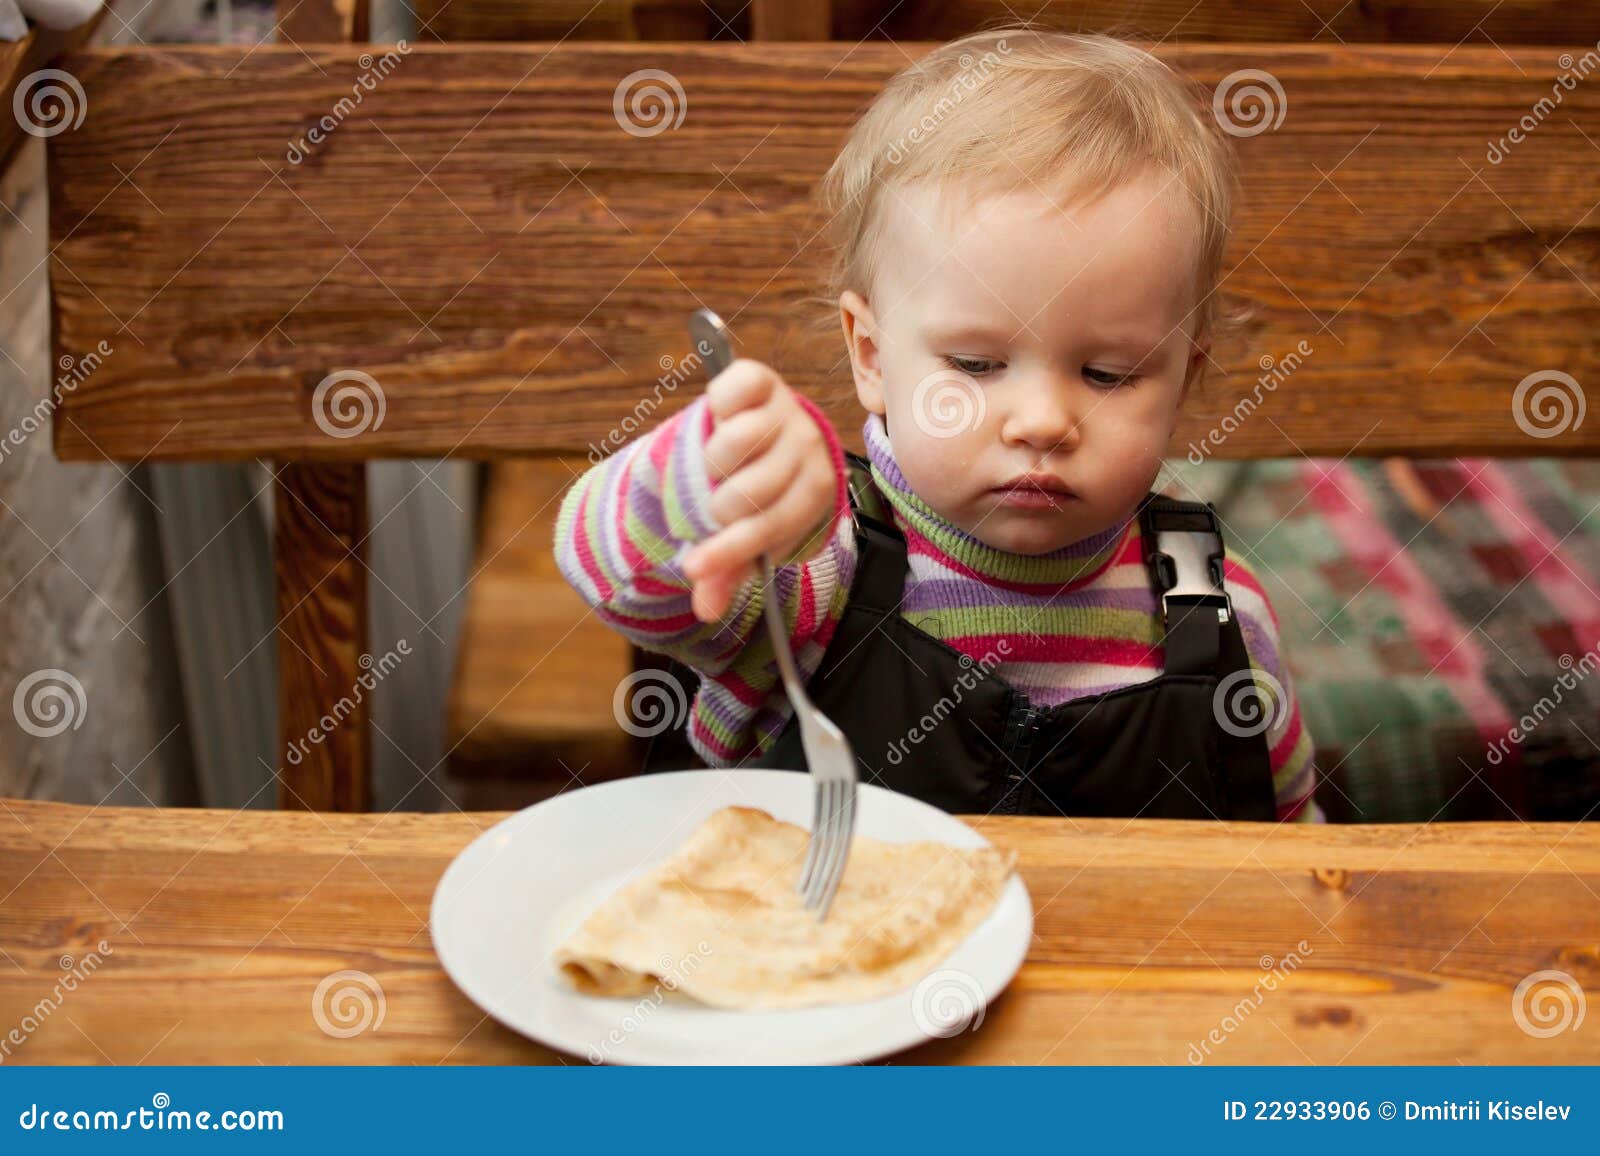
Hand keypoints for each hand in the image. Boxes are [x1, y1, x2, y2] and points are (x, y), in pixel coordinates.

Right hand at [680, 359, 836, 621]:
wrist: (771, 432)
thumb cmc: (762, 489)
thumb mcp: (751, 528)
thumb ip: (729, 565)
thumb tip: (704, 608)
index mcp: (814, 490)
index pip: (770, 527)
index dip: (730, 550)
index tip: (693, 567)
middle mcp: (807, 447)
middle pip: (750, 488)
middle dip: (718, 507)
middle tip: (711, 505)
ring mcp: (785, 409)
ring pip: (736, 442)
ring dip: (712, 463)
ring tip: (712, 469)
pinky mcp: (761, 378)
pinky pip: (731, 391)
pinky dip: (718, 405)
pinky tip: (716, 419)